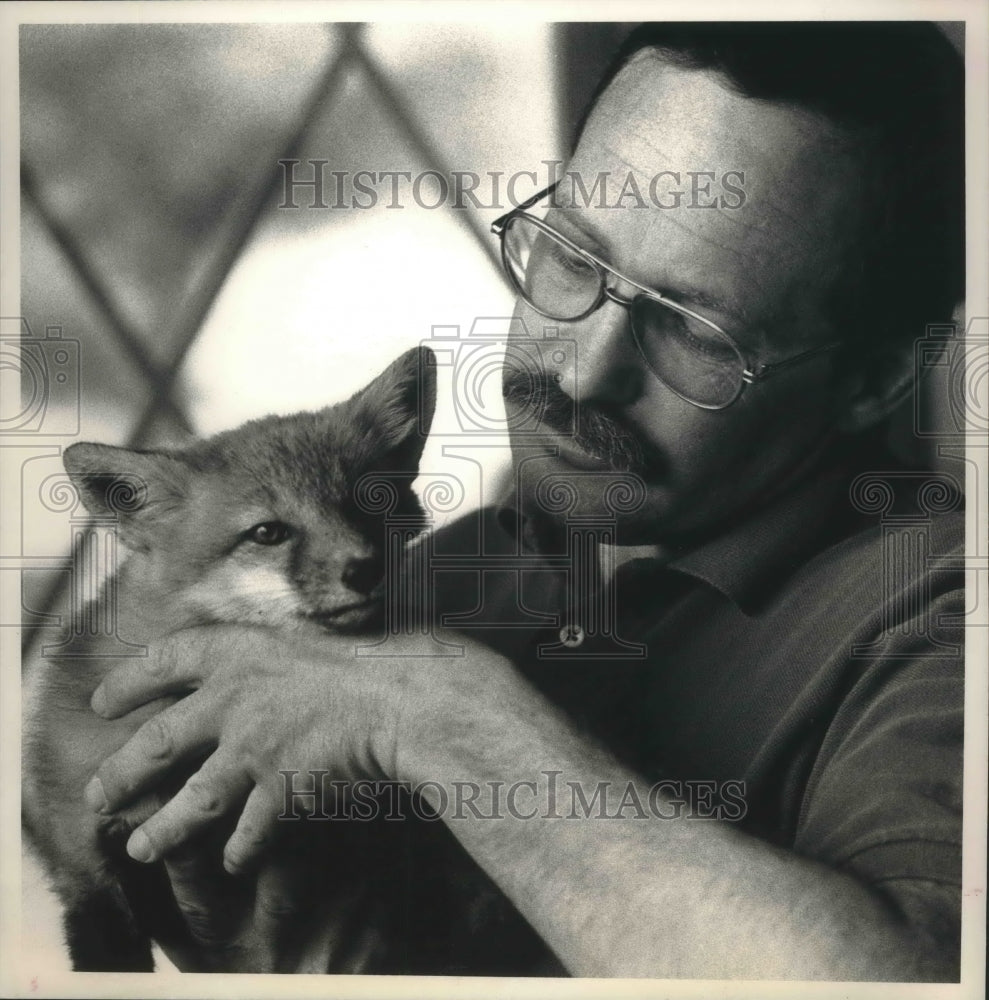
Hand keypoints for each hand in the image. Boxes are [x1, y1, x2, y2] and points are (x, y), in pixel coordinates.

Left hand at [85, 624, 404, 873]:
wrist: (401, 697)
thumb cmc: (362, 662)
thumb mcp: (299, 641)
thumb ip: (257, 662)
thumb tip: (230, 680)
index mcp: (237, 653)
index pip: (162, 660)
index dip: (127, 682)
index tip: (102, 703)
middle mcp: (232, 701)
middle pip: (157, 742)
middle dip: (121, 774)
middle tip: (100, 795)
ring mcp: (253, 748)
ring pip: (190, 801)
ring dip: (163, 830)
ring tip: (141, 848)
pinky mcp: (280, 789)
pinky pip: (248, 832)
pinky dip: (239, 851)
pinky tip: (232, 862)